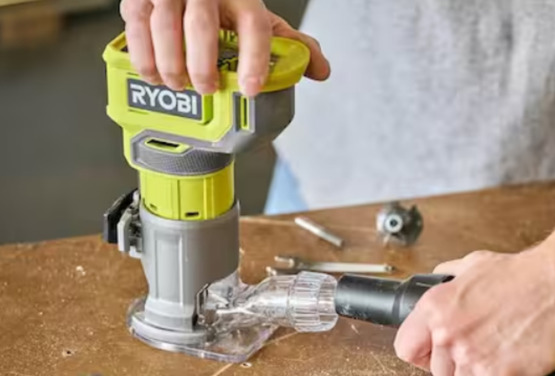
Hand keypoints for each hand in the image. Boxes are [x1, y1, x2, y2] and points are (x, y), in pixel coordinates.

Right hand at [120, 0, 329, 95]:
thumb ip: (288, 44)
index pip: (255, 26)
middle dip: (202, 65)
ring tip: (177, 86)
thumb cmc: (224, 2)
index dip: (254, 60)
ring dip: (168, 62)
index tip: (250, 90)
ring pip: (163, 24)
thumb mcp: (258, 18)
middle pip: (202, 25)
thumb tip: (321, 71)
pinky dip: (141, 53)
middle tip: (206, 90)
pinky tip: (152, 74)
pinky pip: (135, 23)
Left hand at [394, 247, 554, 375]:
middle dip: (459, 367)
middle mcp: (449, 335)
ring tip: (501, 358)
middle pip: (440, 374)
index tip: (435, 355)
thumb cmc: (524, 273)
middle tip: (482, 351)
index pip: (406, 348)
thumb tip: (440, 276)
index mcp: (436, 308)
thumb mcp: (475, 264)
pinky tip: (513, 371)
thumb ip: (451, 275)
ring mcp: (473, 359)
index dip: (422, 355)